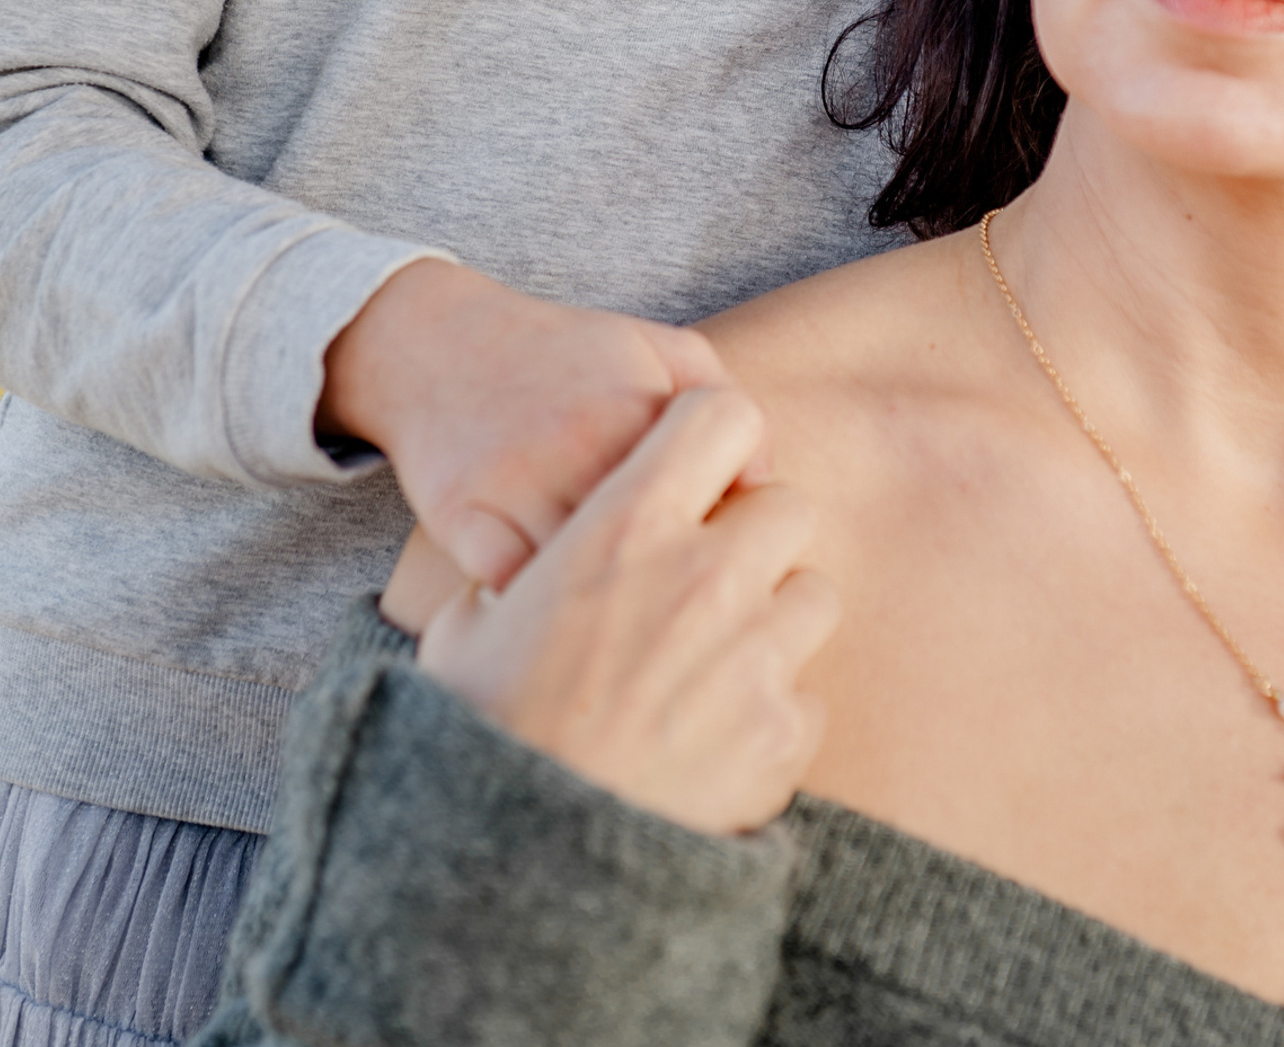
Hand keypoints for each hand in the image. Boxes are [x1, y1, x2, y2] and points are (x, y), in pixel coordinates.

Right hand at [319, 260, 730, 586]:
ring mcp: (518, 486)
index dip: (729, 549)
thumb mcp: (663, 349)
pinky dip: (540, 620)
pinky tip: (562, 623)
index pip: (714, 506)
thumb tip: (765, 488)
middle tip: (685, 612)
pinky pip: (517, 597)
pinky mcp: (463, 522)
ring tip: (634, 628)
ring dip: (614, 617)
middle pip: (656, 555)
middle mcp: (582, 448)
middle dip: (678, 593)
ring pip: (586, 586)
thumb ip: (733, 409)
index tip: (726, 568)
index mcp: (641, 411)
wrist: (437, 346)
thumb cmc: (566, 355)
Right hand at [417, 388, 840, 836]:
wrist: (511, 866)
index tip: (701, 475)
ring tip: (715, 661)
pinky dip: (771, 711)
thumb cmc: (478, 729)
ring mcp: (753, 655)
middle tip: (710, 579)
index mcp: (626, 526)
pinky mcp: (782, 735)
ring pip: (815, 594)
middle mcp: (705, 575)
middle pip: (788, 507)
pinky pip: (807, 694)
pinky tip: (713, 737)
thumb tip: (522, 575)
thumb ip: (520, 573)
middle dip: (756, 535)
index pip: (724, 417)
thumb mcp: (468, 624)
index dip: (717, 439)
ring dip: (775, 618)